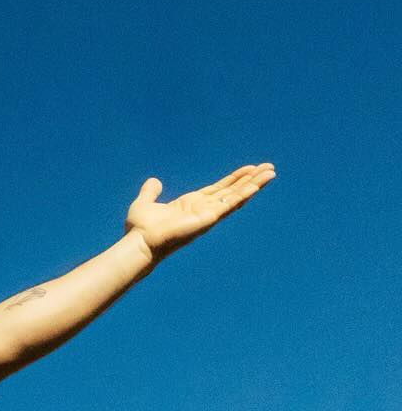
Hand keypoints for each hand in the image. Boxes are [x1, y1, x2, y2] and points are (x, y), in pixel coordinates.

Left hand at [125, 164, 274, 260]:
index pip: (219, 189)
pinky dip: (243, 195)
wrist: (140, 242)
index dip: (235, 179)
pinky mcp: (208, 219)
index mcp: (192, 204)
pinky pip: (229, 204)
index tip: (250, 169)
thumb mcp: (145, 203)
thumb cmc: (141, 229)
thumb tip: (154, 181)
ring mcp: (208, 214)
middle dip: (250, 179)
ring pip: (236, 196)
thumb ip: (151, 192)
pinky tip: (256, 186)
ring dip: (254, 184)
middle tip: (269, 168)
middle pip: (233, 191)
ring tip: (271, 173)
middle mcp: (204, 209)